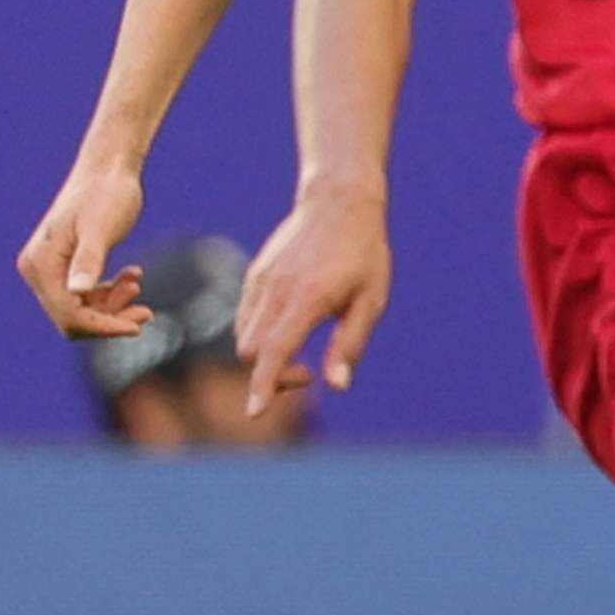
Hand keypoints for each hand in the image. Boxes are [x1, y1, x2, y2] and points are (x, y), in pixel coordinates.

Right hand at [17, 149, 148, 339]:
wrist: (109, 169)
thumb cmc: (107, 194)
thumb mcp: (100, 228)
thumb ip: (89, 260)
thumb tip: (77, 292)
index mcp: (40, 265)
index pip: (67, 314)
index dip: (101, 326)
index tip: (136, 327)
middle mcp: (38, 271)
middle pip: (71, 317)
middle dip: (109, 319)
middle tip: (146, 312)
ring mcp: (51, 269)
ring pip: (81, 309)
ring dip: (112, 306)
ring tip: (137, 284)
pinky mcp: (67, 265)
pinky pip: (87, 295)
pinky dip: (110, 292)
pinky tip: (133, 274)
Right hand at [239, 184, 395, 391]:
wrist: (338, 203)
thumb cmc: (364, 254)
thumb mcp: (370, 301)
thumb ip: (349, 344)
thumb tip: (336, 386)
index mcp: (306, 300)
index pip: (273, 352)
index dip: (264, 386)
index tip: (255, 412)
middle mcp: (275, 291)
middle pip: (252, 352)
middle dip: (272, 374)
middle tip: (308, 372)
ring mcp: (260, 282)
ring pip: (244, 337)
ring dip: (265, 356)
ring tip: (301, 352)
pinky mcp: (254, 276)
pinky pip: (244, 317)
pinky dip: (259, 335)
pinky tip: (289, 328)